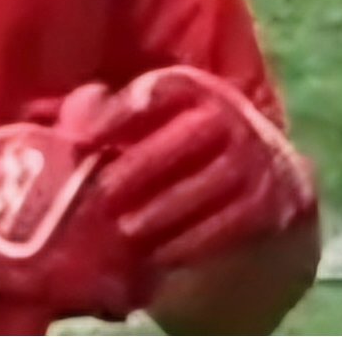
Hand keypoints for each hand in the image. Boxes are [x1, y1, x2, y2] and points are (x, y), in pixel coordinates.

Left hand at [75, 65, 316, 268]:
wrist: (259, 174)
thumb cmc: (175, 142)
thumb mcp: (146, 117)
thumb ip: (105, 113)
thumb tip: (71, 129)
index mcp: (192, 86)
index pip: (157, 91)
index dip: (117, 113)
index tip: (81, 139)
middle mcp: (229, 113)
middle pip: (184, 139)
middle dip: (139, 168)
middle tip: (100, 195)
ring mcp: (254, 156)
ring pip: (208, 183)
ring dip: (164, 210)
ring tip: (125, 230)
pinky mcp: (270, 200)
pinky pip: (233, 222)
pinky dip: (195, 241)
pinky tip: (161, 255)